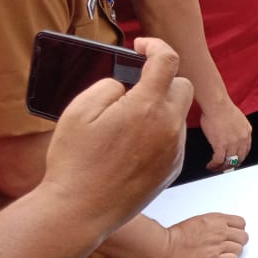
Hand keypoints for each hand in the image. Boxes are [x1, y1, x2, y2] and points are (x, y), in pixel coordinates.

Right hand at [44, 38, 191, 231]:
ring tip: (128, 124)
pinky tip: (133, 145)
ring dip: (161, 109)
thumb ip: (108, 87)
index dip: (156, 46)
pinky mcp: (173, 168)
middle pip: (182, 86)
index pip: (167, 60)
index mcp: (147, 106)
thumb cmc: (75, 163)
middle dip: (163, 80)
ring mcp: (175, 149)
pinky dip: (160, 134)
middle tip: (136, 87)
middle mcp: (169, 126)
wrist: (80, 212)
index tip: (143, 46)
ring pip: (178, 114)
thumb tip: (125, 85)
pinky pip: (175, 139)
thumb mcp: (79, 111)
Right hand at [157, 212, 247, 257]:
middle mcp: (220, 231)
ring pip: (239, 249)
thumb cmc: (175, 236)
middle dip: (237, 242)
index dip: (238, 230)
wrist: (165, 248)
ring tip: (223, 255)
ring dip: (233, 253)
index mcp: (216, 219)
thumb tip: (221, 229)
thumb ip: (214, 224)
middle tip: (229, 246)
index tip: (234, 235)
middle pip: (243, 237)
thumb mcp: (199, 221)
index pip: (241, 223)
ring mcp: (218, 246)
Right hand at [199, 100, 252, 171]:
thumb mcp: (239, 119)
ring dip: (221, 167)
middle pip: (239, 158)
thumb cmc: (223, 108)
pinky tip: (210, 166)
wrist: (217, 105)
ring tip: (215, 168)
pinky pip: (218, 160)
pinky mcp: (221, 145)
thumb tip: (232, 137)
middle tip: (224, 167)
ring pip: (229, 161)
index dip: (240, 157)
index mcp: (247, 132)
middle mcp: (242, 139)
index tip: (234, 161)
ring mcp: (232, 143)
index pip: (246, 150)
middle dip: (231, 165)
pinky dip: (214, 165)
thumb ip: (238, 130)